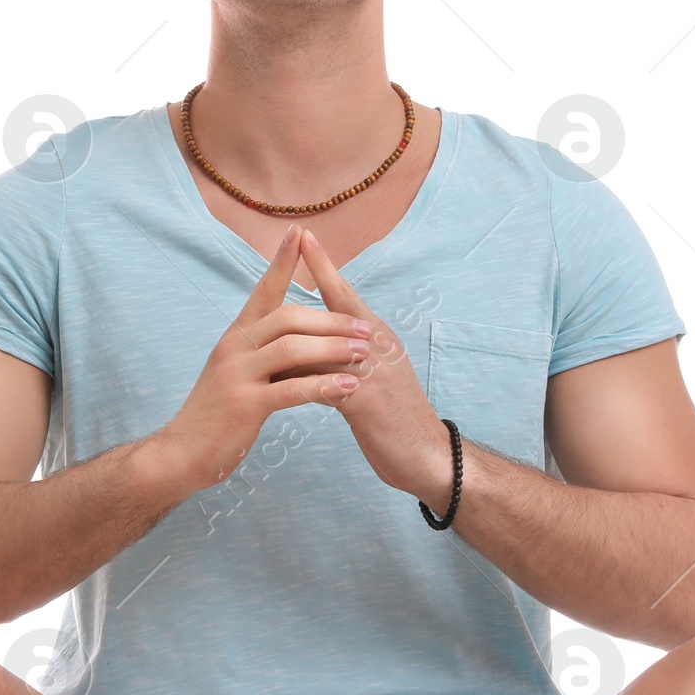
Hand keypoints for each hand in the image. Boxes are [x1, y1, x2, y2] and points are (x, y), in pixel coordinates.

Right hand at [150, 223, 374, 494]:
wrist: (182, 453)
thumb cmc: (216, 414)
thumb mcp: (236, 373)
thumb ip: (261, 352)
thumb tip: (294, 335)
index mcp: (235, 337)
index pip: (262, 291)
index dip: (281, 262)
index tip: (299, 232)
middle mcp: (234, 348)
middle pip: (288, 317)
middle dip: (330, 321)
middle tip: (365, 330)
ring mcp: (237, 375)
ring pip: (292, 349)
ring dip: (334, 349)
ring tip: (364, 355)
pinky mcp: (245, 405)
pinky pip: (292, 389)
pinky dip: (324, 386)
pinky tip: (349, 386)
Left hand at [297, 229, 455, 511]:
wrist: (428, 457)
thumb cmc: (396, 420)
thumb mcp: (376, 379)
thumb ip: (349, 357)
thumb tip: (314, 344)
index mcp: (380, 340)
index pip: (348, 297)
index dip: (326, 267)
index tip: (305, 238)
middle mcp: (379, 348)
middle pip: (341, 306)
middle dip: (318, 274)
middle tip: (295, 244)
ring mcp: (375, 373)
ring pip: (328, 343)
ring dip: (297, 329)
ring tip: (267, 313)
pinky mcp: (366, 403)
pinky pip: (327, 382)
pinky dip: (302, 377)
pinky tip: (279, 376)